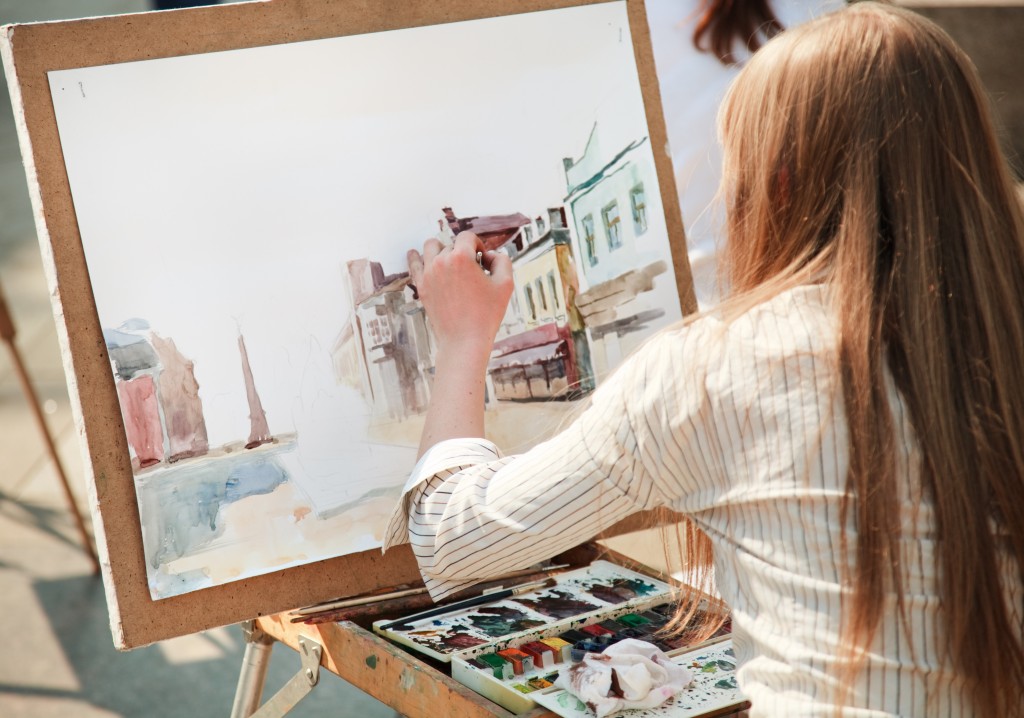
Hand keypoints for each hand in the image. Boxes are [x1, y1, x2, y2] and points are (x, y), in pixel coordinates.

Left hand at [408, 231, 513, 359]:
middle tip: (472, 271)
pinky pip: (414, 264)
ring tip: (451, 263)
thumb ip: (501, 260)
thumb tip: (489, 255)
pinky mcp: (421, 287)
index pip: (467, 237)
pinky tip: (416, 254)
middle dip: (463, 253)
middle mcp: (441, 262)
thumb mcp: (506, 284)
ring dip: (442, 250)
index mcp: (461, 257)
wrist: (464, 341)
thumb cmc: (487, 314)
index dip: (478, 244)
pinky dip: (415, 257)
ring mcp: (428, 274)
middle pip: (451, 244)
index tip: (483, 259)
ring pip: (431, 247)